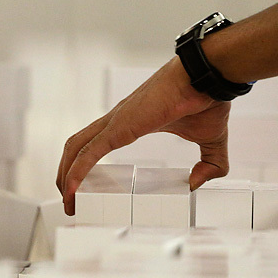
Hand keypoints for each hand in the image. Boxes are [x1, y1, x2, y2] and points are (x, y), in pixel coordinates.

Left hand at [56, 57, 229, 214]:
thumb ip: (208, 164)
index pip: (97, 143)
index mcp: (132, 122)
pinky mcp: (119, 127)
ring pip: (76, 148)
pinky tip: (71, 189)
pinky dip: (75, 172)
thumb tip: (195, 182)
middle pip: (77, 146)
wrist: (208, 78)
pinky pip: (89, 152)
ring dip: (66, 175)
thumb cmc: (206, 98)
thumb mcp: (211, 141)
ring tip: (67, 199)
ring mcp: (116, 122)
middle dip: (67, 172)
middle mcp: (118, 120)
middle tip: (70, 198)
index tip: (84, 187)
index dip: (85, 165)